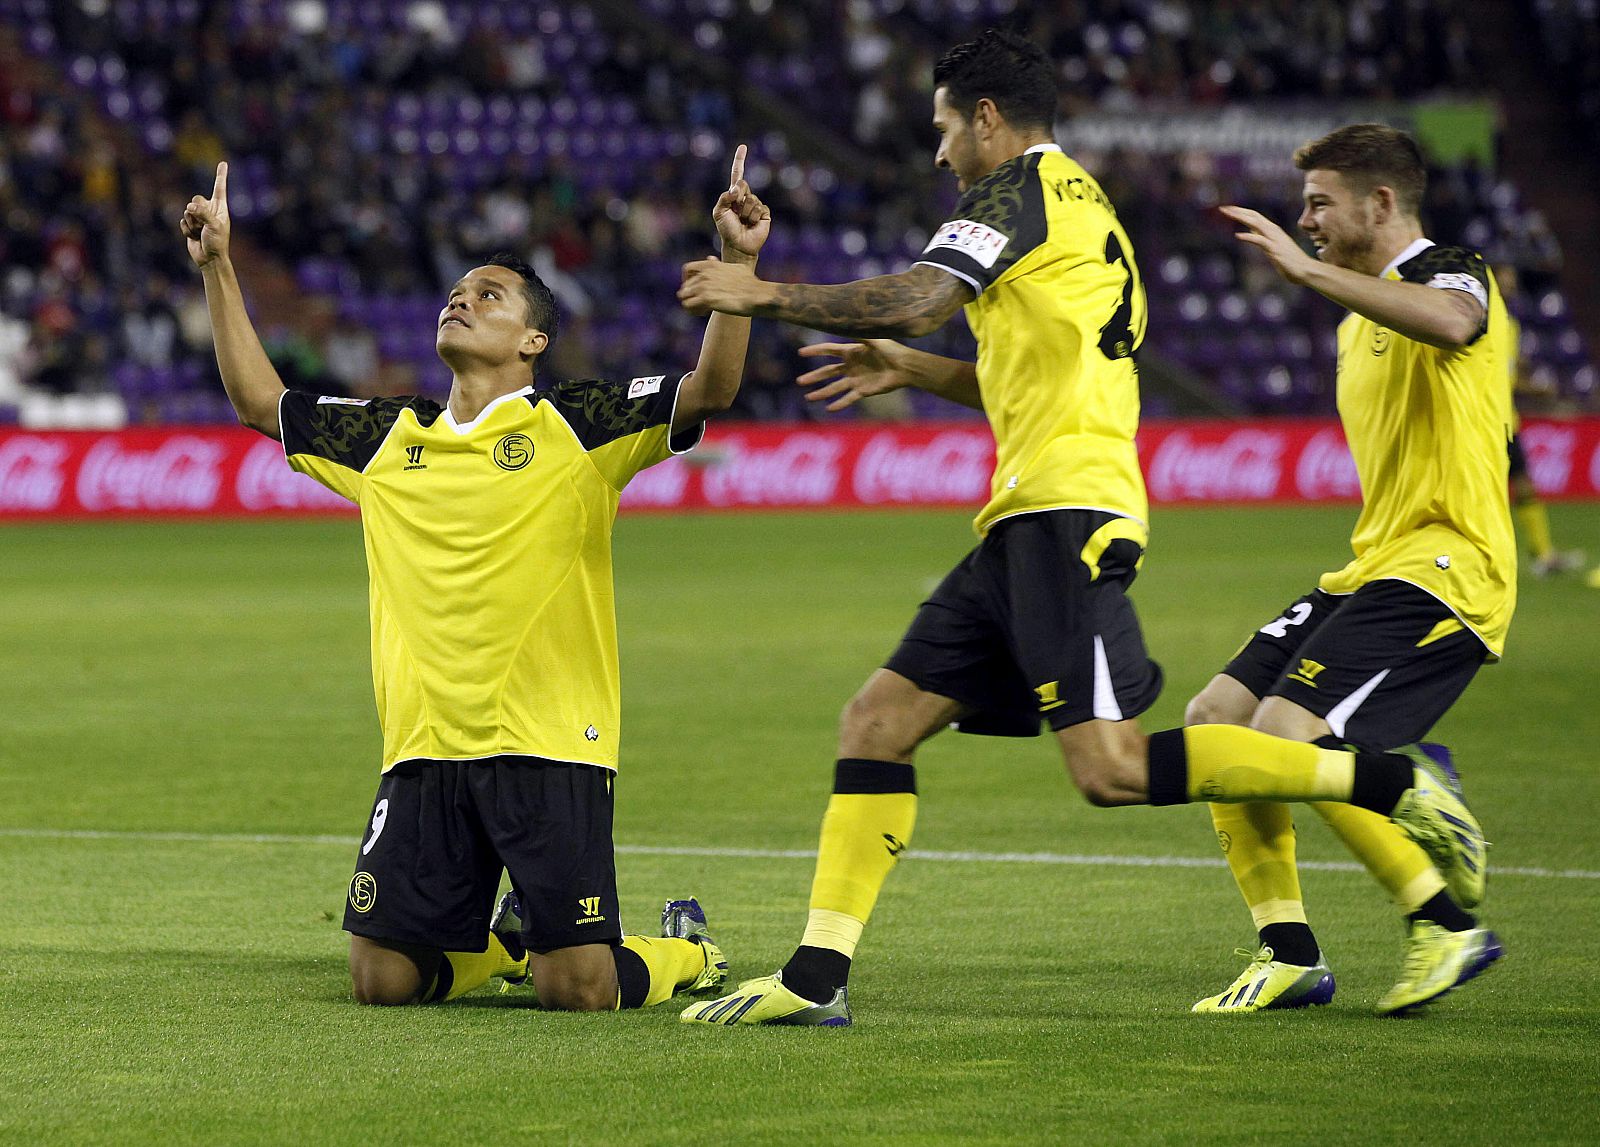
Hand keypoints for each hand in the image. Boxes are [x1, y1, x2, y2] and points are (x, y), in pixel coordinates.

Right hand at [181, 161, 230, 268]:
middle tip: (203, 225)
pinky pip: (182, 221)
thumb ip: (202, 213)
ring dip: (192, 223)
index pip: (219, 188)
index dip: (220, 175)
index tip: (223, 163)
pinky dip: (186, 229)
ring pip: (187, 211)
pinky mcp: (190, 225)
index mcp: (220, 208)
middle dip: (197, 211)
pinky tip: (193, 237)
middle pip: (196, 199)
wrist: (209, 259)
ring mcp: (199, 217)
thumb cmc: (217, 242)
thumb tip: (189, 207)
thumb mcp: (213, 225)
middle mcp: (210, 210)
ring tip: (200, 233)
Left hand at [678, 254, 766, 316]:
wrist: (755, 294)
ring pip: (684, 297)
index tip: (694, 288)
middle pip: (685, 286)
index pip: (687, 269)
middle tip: (702, 303)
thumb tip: (710, 259)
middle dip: (691, 296)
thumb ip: (719, 264)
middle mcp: (704, 274)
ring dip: (691, 304)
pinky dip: (694, 311)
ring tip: (702, 309)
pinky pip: (688, 306)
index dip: (687, 280)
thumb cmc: (749, 283)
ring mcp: (703, 286)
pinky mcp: (706, 299)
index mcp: (710, 265)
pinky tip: (705, 312)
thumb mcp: (735, 267)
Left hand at [712, 144, 770, 260]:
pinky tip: (752, 224)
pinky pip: (759, 208)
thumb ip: (724, 197)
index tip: (743, 146)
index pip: (738, 174)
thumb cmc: (727, 230)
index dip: (740, 160)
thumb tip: (737, 189)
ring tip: (743, 222)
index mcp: (734, 195)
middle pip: (743, 185)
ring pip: (751, 199)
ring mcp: (756, 205)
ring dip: (745, 212)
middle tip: (736, 212)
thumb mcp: (719, 212)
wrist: (738, 245)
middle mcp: (746, 197)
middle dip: (738, 196)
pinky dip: (753, 217)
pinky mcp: (764, 213)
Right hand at [795, 339, 912, 410]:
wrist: (905, 367)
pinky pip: (848, 398)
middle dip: (814, 377)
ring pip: (835, 387)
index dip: (815, 351)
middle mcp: (851, 366)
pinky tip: (829, 409)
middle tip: (799, 381)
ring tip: (808, 398)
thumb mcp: (875, 339)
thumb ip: (861, 333)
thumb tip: (847, 322)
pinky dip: (839, 404)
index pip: (829, 351)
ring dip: (822, 393)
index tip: (801, 353)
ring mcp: (856, 379)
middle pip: (828, 372)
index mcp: (852, 352)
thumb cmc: (892, 350)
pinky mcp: (864, 391)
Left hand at [1219, 205, 1316, 284]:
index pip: (1255, 216)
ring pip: (1256, 223)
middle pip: (1254, 216)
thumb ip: (1262, 239)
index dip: (1241, 212)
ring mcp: (1274, 239)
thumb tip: (1252, 232)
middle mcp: (1273, 231)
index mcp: (1272, 230)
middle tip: (1223, 208)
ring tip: (1228, 214)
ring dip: (1241, 217)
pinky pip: (1260, 240)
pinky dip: (1249, 237)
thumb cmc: (1289, 262)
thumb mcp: (1271, 248)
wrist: (1305, 270)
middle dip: (1238, 211)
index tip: (1228, 210)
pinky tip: (1238, 236)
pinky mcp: (1275, 249)